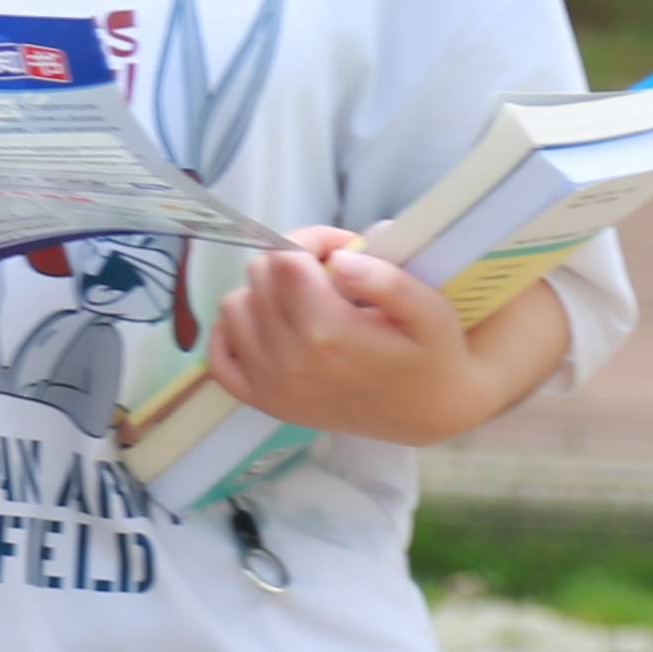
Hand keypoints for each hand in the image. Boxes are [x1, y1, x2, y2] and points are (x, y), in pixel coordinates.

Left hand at [201, 227, 500, 446]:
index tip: (341, 247)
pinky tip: (267, 323)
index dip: (311, 239)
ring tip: (305, 298)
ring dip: (263, 292)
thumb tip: (341, 258)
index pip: (285, 257)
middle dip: (290, 260)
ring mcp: (271, 384)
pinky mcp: (264, 401)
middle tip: (329, 272)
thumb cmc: (433, 355)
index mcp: (327, 332)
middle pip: (259, 275)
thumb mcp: (430, 312)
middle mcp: (288, 360)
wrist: (429, 413)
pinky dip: (233, 332)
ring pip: (233, 306)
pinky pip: (219, 357)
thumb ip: (387, 280)